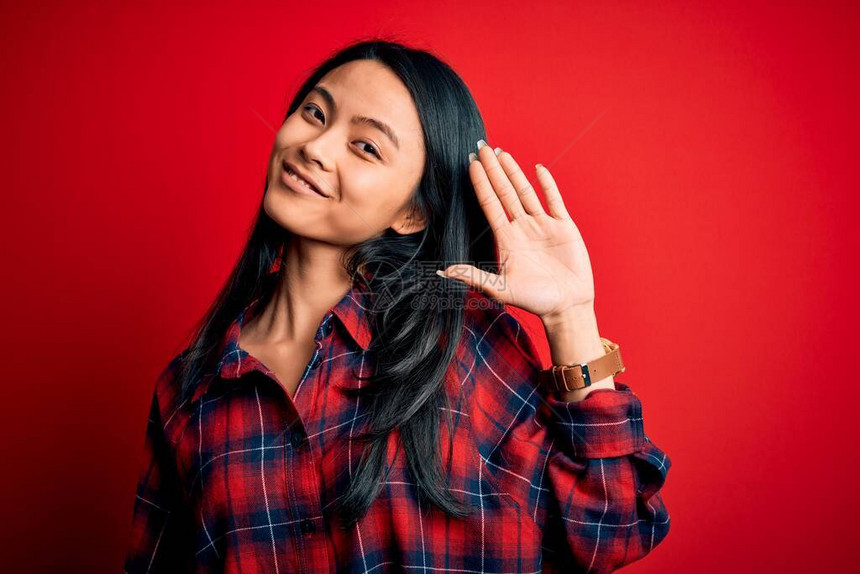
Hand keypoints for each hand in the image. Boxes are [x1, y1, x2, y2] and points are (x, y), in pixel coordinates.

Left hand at [437, 141, 595, 321]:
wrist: (566, 307)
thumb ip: (473, 277)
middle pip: (504, 192)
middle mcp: (522, 228)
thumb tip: (443, 272)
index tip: (471, 164)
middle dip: (493, 170)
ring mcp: (542, 225)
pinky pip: (553, 200)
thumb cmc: (533, 301)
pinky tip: (538, 168)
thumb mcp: (499, 289)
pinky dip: (547, 184)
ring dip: (514, 172)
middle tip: (482, 146)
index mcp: (507, 239)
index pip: (490, 204)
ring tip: (502, 152)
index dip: (480, 184)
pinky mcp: (564, 227)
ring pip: (525, 192)